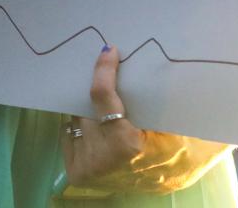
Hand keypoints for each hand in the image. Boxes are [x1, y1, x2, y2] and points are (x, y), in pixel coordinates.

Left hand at [60, 46, 228, 194]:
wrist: (160, 187)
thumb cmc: (169, 153)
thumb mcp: (166, 126)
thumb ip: (147, 99)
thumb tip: (121, 57)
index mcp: (124, 143)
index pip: (102, 96)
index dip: (103, 70)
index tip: (108, 51)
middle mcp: (98, 155)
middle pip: (85, 106)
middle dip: (94, 91)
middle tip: (106, 78)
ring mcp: (83, 165)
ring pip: (74, 119)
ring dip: (86, 110)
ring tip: (102, 108)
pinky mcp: (74, 171)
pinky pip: (69, 134)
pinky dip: (81, 126)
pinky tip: (96, 127)